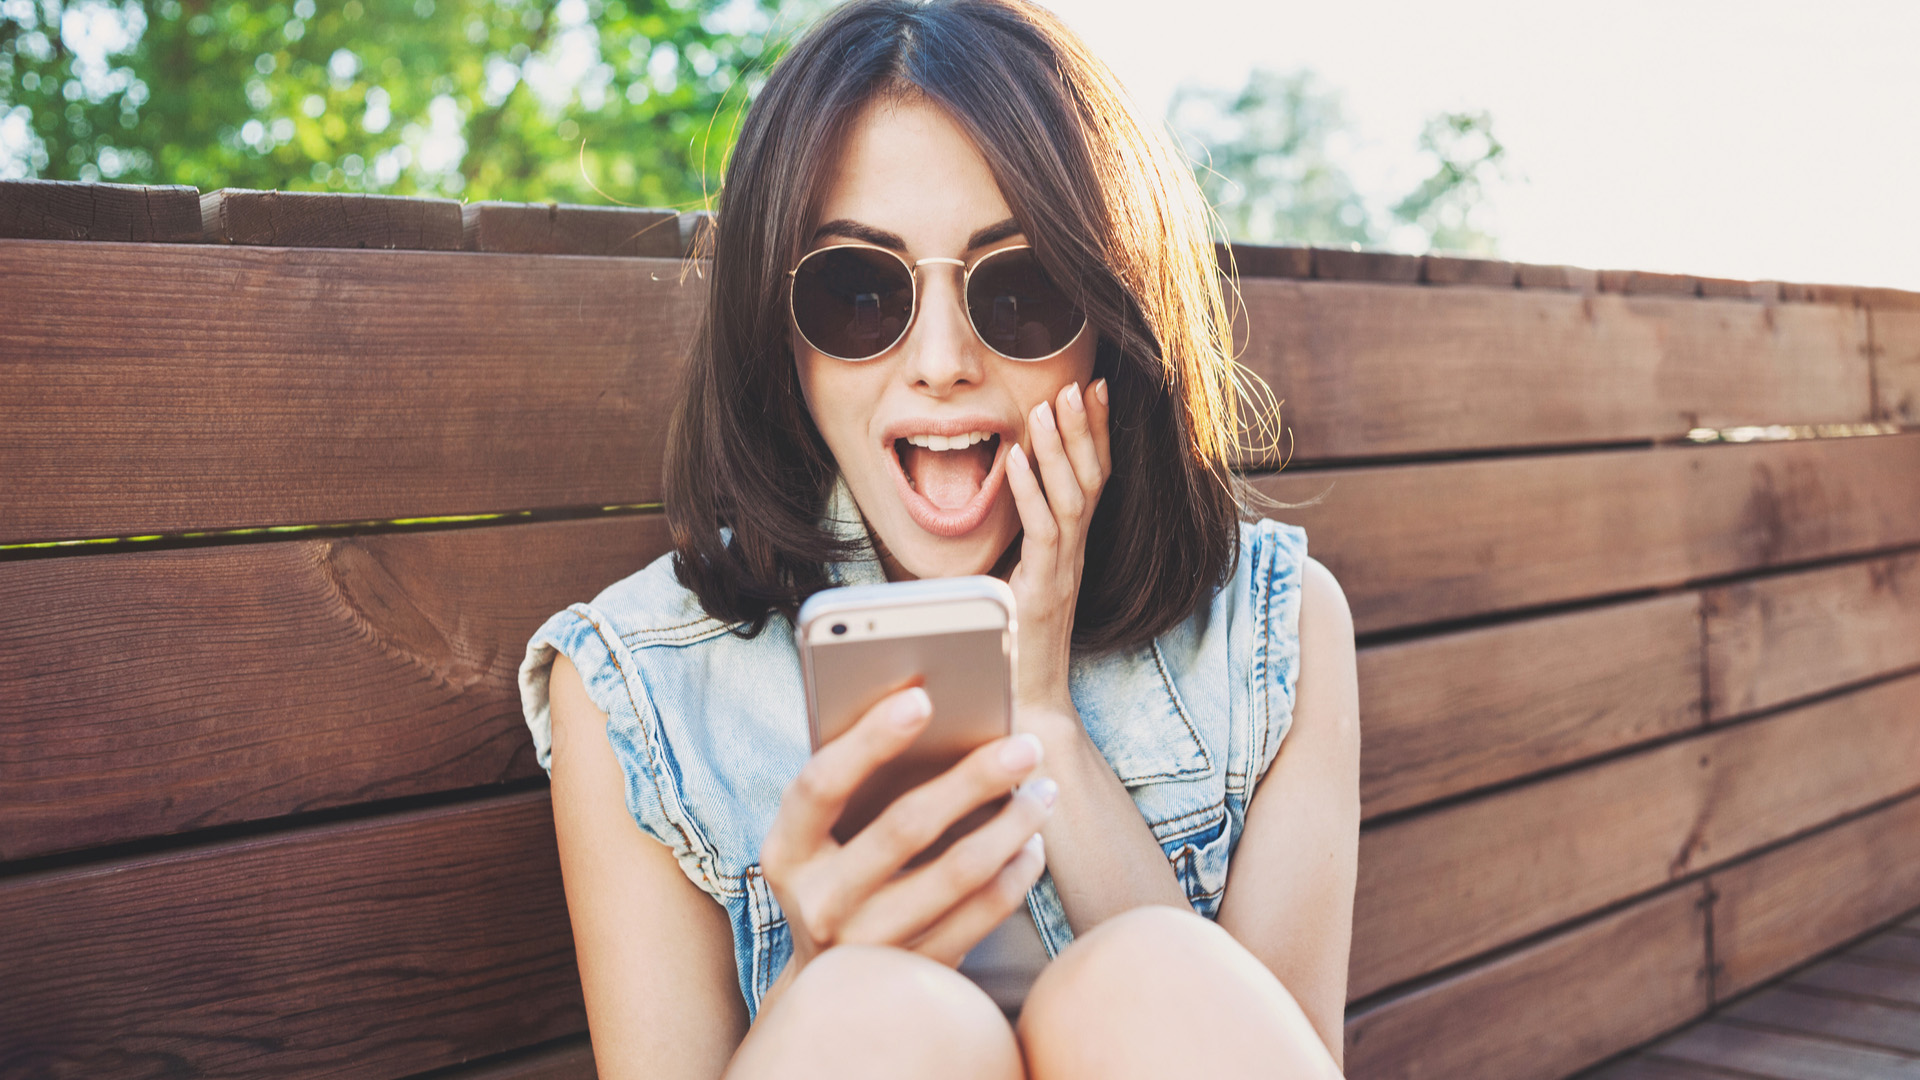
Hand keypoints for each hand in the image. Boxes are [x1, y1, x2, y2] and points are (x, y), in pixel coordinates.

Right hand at [759, 685, 1055, 972]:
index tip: (922, 696)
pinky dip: (1016, 872)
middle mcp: (819, 903)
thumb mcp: (822, 837)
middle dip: (973, 777)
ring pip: (958, 874)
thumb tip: (928, 707)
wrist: (833, 991)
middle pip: (905, 828)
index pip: (820, 784)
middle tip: (1026, 744)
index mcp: (786, 852)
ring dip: (1012, 824)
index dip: (869, 739)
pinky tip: (1031, 843)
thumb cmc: (838, 875)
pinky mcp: (916, 974)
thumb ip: (855, 783)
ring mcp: (867, 947)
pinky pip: (983, 915)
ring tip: (1043, 789)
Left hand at [1006, 379, 1111, 716]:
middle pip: (1091, 480)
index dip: (1096, 434)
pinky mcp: (1042, 591)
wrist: (1024, 705)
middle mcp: (1074, 556)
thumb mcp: (1013, 580)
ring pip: (1072, 500)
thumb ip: (1012, 544)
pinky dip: (1029, 493)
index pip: (1092, 480)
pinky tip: (1018, 459)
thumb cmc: (1013, 645)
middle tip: (1080, 383)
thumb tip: (992, 497)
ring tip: (1049, 405)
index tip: (1094, 389)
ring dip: (1062, 449)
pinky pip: (1042, 534)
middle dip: (1086, 429)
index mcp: (1070, 549)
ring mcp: (1062, 572)